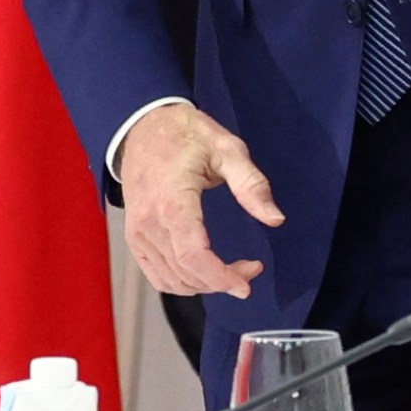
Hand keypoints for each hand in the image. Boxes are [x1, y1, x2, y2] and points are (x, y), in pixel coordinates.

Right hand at [116, 102, 283, 298]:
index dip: (221, 277)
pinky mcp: (134, 238)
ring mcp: (138, 233)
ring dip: (204, 284)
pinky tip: (204, 274)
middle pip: (186, 273)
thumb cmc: (185, 135)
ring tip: (232, 272)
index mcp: (172, 201)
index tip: (246, 284)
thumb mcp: (227, 149)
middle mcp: (149, 223)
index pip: (193, 255)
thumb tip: (276, 219)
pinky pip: (156, 275)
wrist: (143, 126)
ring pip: (171, 280)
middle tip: (251, 269)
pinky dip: (182, 283)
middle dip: (222, 281)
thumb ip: (252, 185)